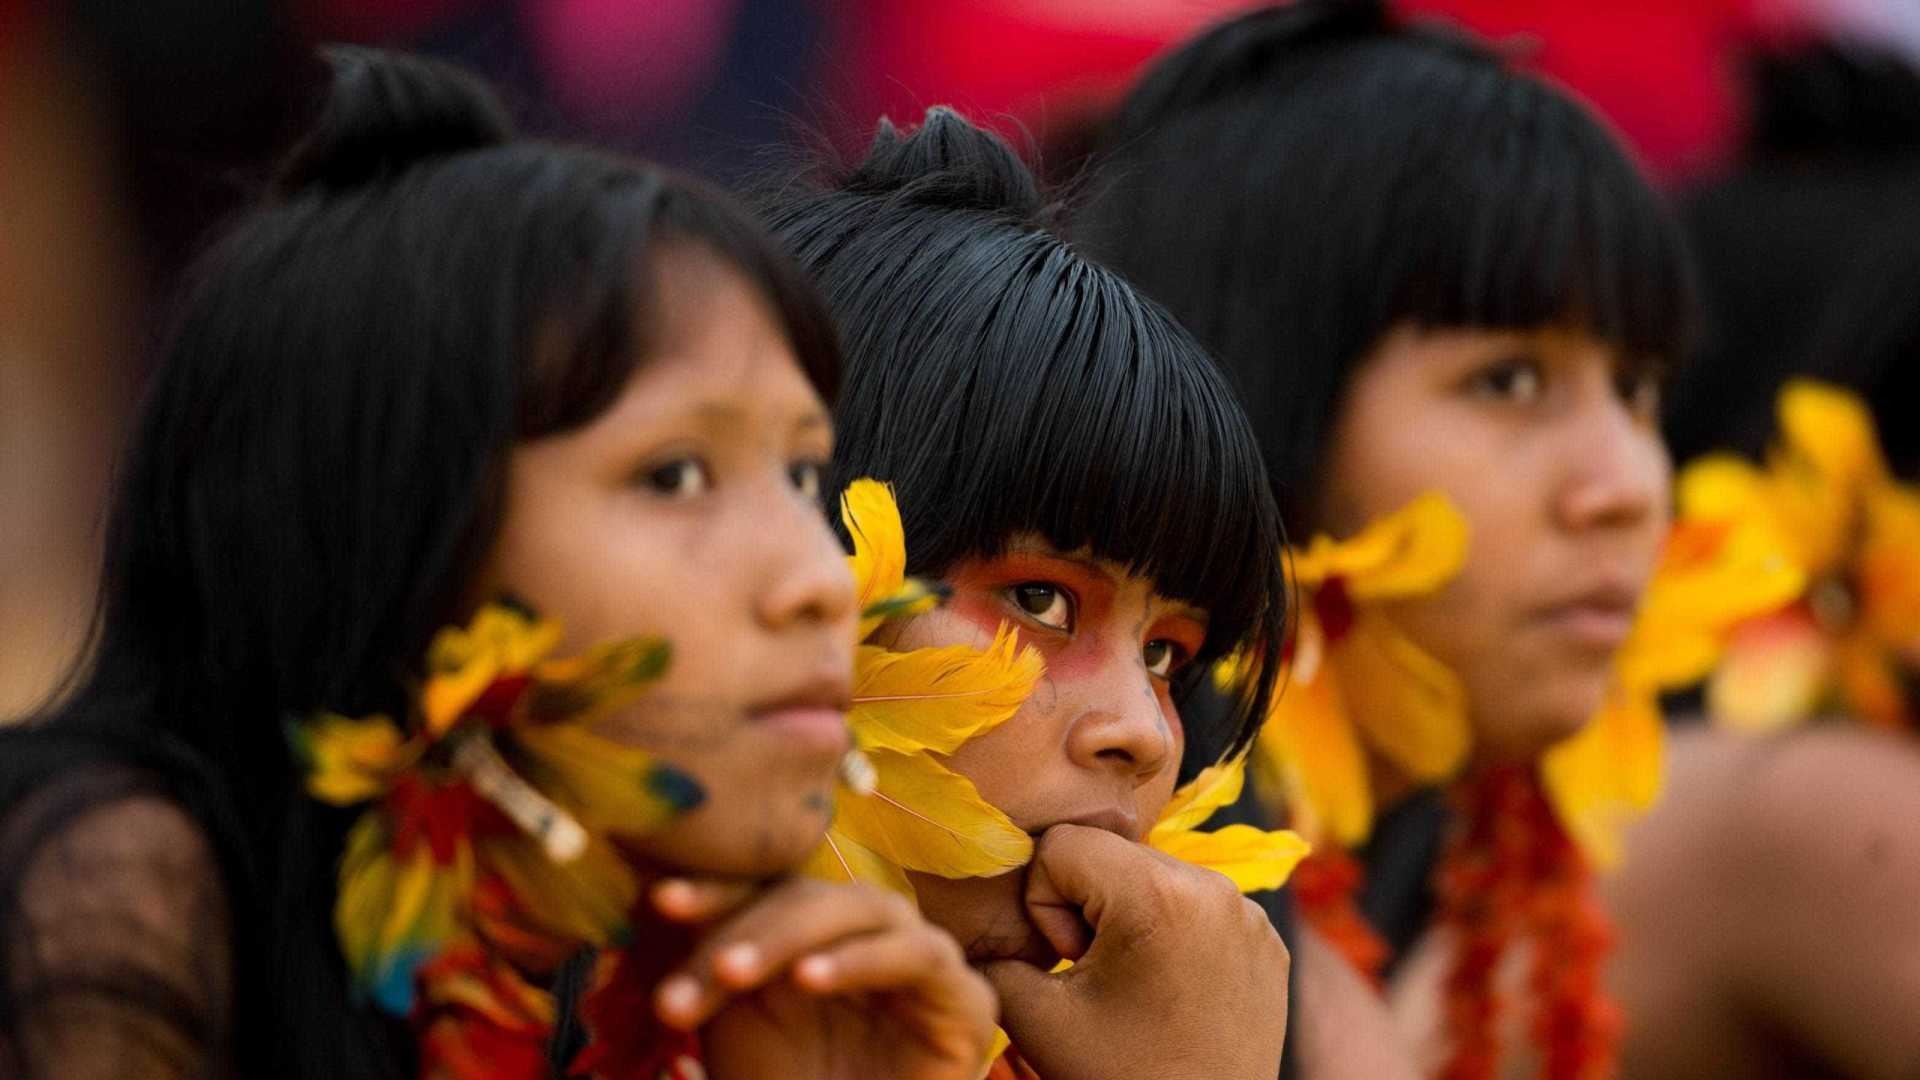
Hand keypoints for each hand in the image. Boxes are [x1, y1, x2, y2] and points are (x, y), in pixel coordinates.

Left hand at [651, 877, 998, 1079]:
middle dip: (741, 928)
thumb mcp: (734, 1033)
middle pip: (803, 893)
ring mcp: (918, 956)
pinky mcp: (964, 996)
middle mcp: (865, 933)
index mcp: (811, 931)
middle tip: (695, 972)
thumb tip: (656, 898)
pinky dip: (861, 959)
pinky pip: (916, 953)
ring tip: (732, 972)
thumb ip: (710, 970)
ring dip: (790, 933)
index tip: (660, 901)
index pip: (764, 887)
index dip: (716, 889)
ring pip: (857, 907)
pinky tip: (809, 979)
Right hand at [981, 825, 1289, 1079]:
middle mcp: (1214, 888)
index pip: (1062, 845)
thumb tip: (983, 917)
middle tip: (1097, 977)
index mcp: (1159, 894)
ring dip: (1128, 917)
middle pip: (1111, 854)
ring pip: (1153, 876)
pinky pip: (1198, 905)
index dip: (1044, 904)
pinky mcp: (1267, 938)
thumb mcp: (1036, 1018)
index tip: (1070, 965)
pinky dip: (1173, 934)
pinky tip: (1170, 988)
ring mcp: (1249, 913)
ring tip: (1134, 985)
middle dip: (1087, 908)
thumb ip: (996, 954)